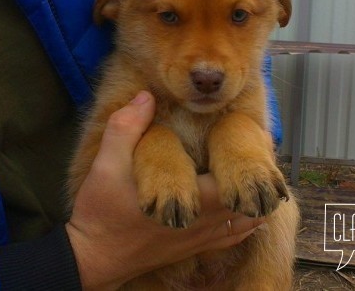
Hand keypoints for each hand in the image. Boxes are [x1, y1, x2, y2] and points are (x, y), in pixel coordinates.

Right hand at [65, 91, 263, 289]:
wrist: (92, 258)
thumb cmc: (100, 212)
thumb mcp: (106, 164)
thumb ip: (126, 128)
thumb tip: (147, 96)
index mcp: (187, 202)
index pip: (234, 184)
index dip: (252, 162)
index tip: (260, 139)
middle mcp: (200, 225)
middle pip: (247, 205)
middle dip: (256, 180)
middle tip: (262, 153)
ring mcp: (198, 241)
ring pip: (243, 224)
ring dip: (253, 201)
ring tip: (258, 177)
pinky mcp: (192, 251)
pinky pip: (231, 239)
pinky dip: (244, 224)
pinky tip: (246, 212)